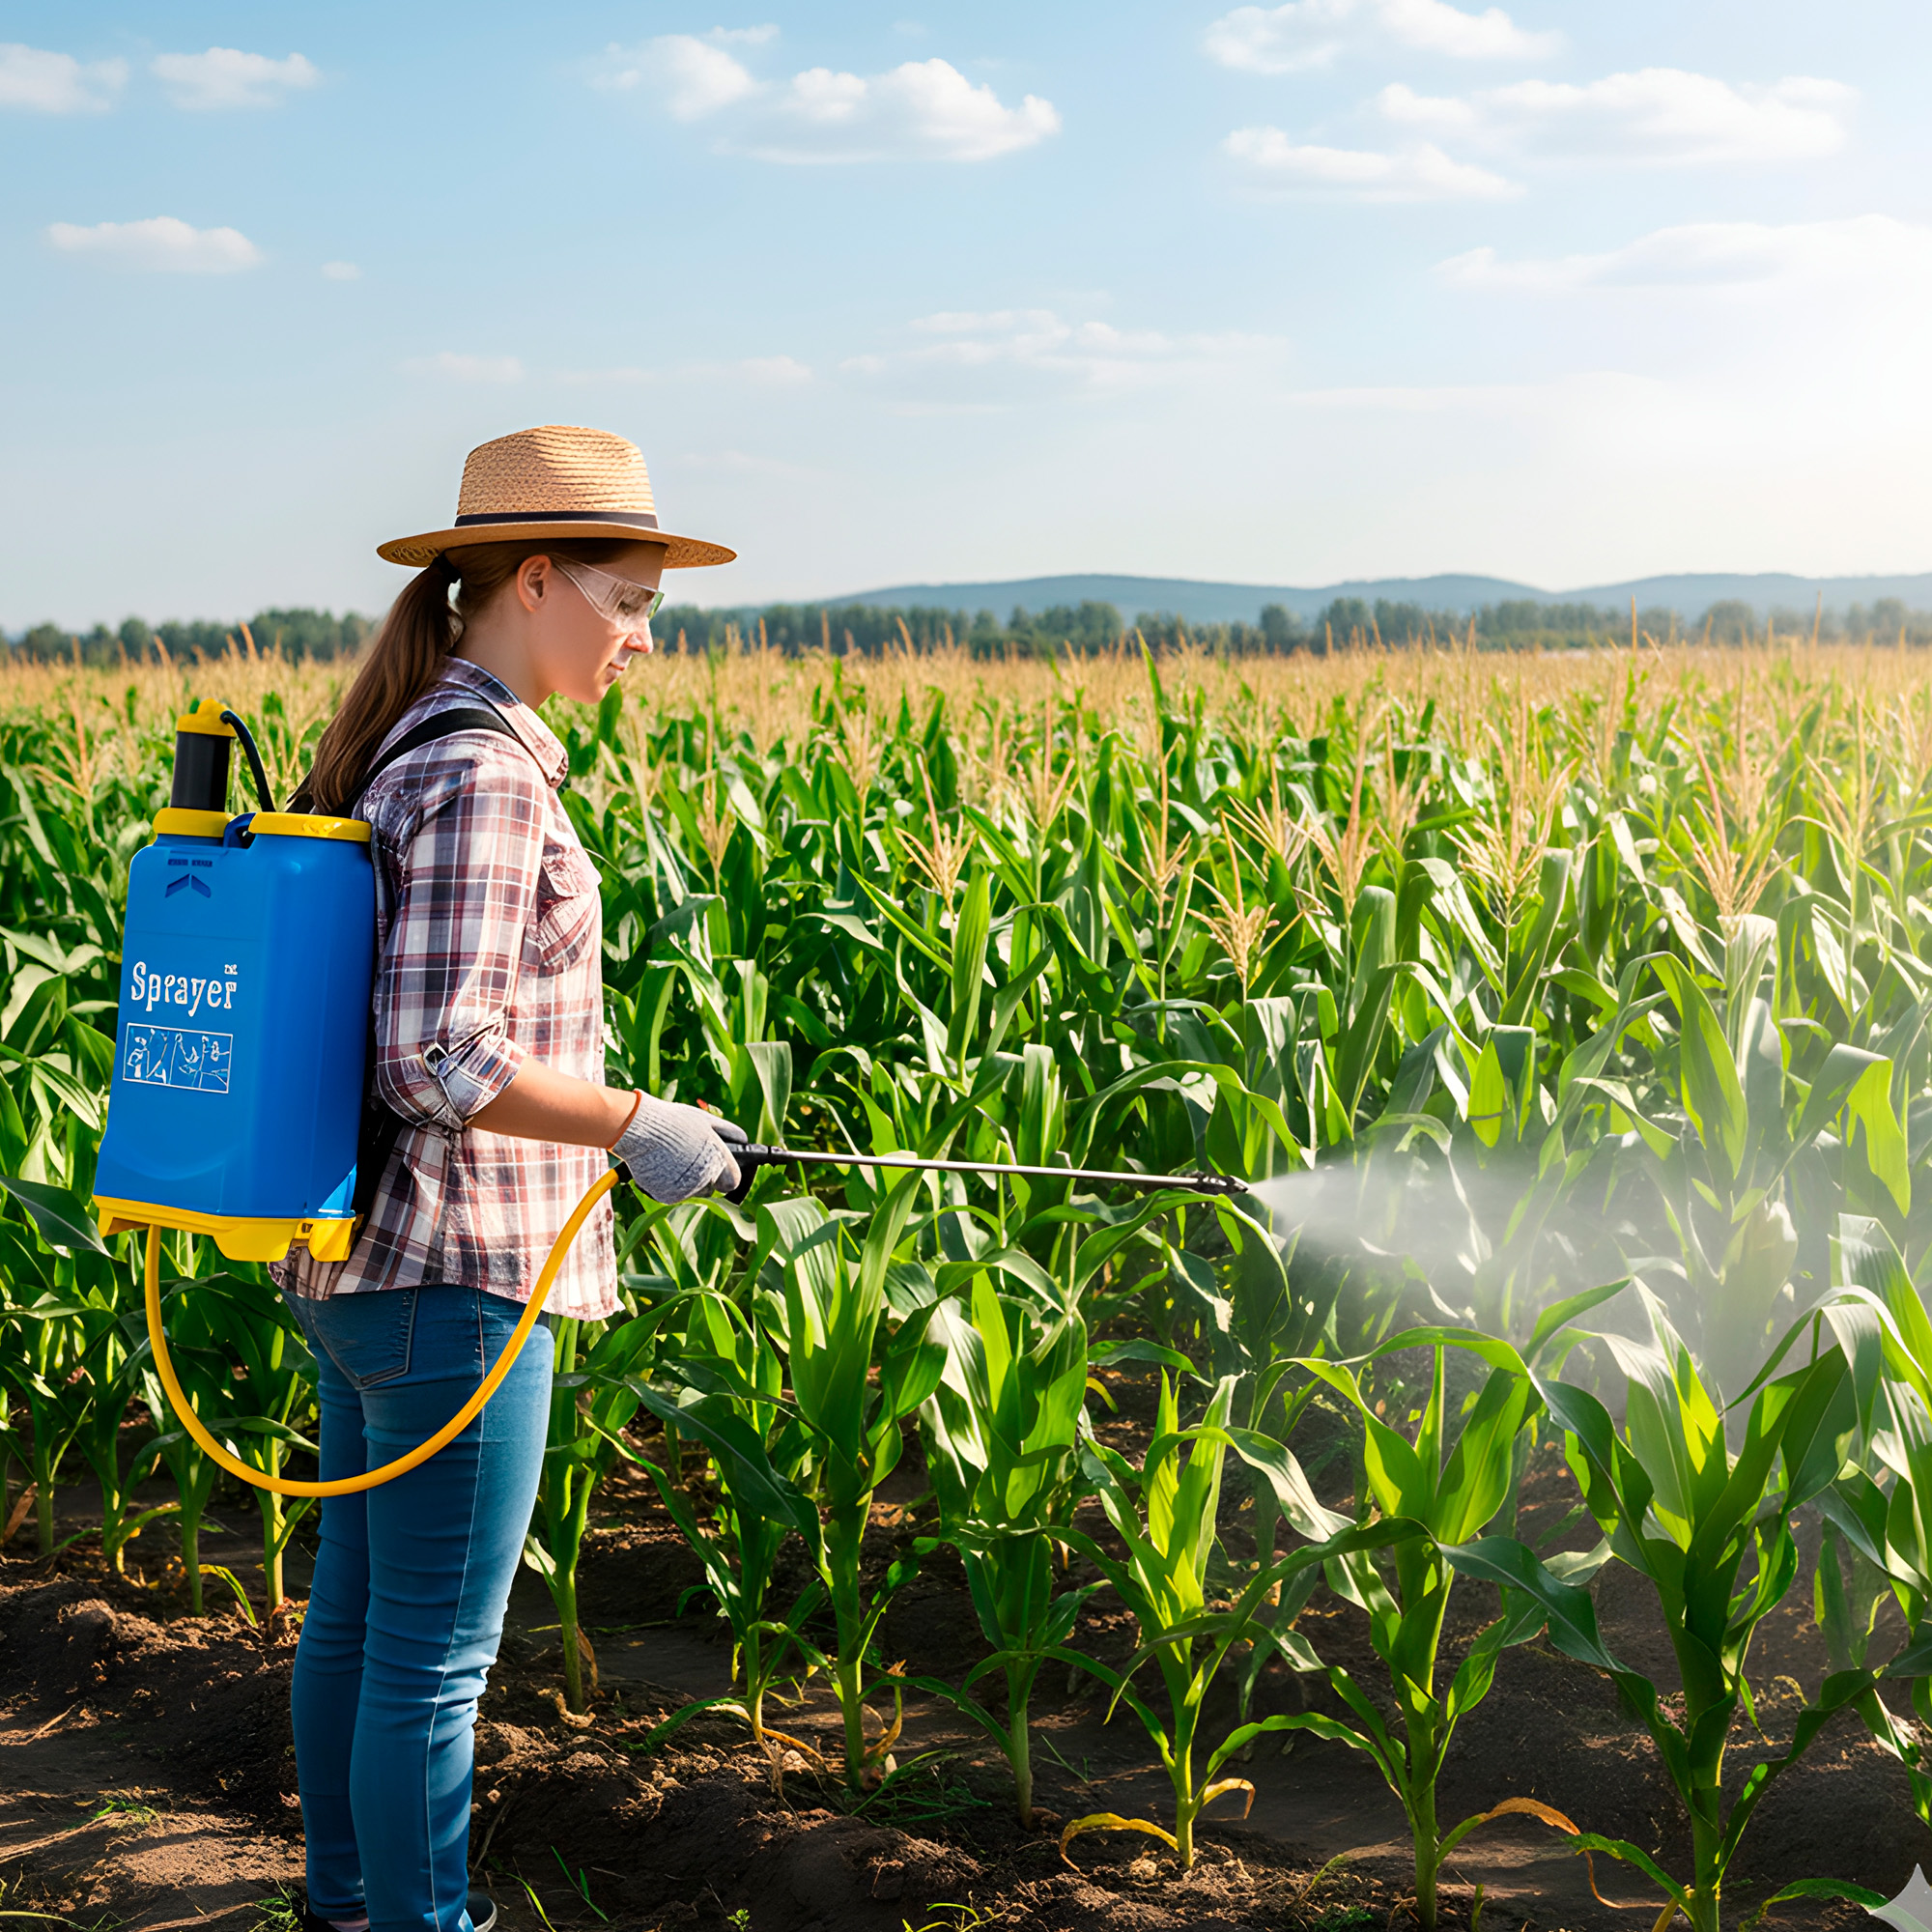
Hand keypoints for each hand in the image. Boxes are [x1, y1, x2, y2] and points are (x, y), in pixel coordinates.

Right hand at [612, 1096, 744, 1200]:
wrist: (638, 1128)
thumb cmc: (674, 1121)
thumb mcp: (706, 1120)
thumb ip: (729, 1132)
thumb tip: (744, 1142)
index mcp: (717, 1158)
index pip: (733, 1181)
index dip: (728, 1175)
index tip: (722, 1171)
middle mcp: (705, 1177)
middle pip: (713, 1188)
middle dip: (707, 1178)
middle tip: (691, 1159)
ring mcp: (686, 1188)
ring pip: (694, 1192)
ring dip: (689, 1182)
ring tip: (674, 1159)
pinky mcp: (668, 1196)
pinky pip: (676, 1194)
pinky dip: (671, 1185)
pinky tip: (664, 1167)